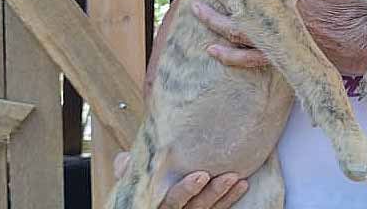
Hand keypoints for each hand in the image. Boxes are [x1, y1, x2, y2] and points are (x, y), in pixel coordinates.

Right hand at [112, 151, 247, 207]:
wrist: (155, 199)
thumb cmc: (145, 187)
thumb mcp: (133, 182)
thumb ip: (129, 171)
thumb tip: (124, 161)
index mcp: (157, 205)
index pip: (171, 201)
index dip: (186, 190)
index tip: (200, 176)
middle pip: (194, 206)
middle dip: (210, 192)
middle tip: (227, 177)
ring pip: (209, 208)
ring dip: (224, 194)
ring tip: (237, 178)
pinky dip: (231, 198)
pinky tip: (242, 185)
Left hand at [194, 0, 366, 74]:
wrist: (359, 45)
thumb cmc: (348, 10)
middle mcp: (277, 21)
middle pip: (240, 2)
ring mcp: (277, 40)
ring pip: (238, 30)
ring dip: (215, 19)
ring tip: (196, 8)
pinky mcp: (280, 55)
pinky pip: (251, 58)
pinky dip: (231, 56)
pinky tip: (213, 50)